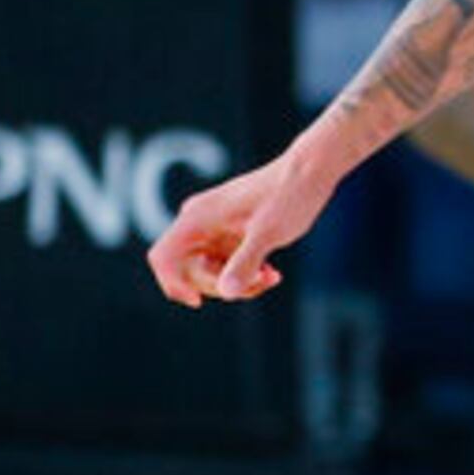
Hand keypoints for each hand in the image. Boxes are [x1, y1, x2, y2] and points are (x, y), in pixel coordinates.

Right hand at [146, 147, 339, 305]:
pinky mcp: (230, 237)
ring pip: (212, 273)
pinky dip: (246, 274)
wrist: (310, 172)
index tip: (198, 302)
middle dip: (223, 285)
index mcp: (197, 218)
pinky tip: (271, 273)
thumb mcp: (268, 233)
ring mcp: (214, 231)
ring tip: (271, 276)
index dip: (173, 284)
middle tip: (261, 280)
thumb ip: (245, 262)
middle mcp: (199, 223)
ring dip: (239, 282)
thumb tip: (227, 292)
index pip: (162, 258)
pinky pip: (227, 266)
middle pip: (190, 273)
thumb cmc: (289, 196)